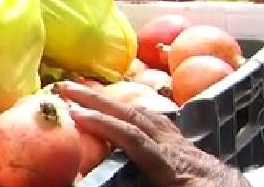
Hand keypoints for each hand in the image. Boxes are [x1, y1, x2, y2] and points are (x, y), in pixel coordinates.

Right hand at [55, 83, 249, 186]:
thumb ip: (150, 182)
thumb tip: (110, 168)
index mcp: (179, 170)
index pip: (134, 139)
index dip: (103, 124)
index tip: (73, 113)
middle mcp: (184, 154)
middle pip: (138, 118)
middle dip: (99, 100)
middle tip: (65, 86)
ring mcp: (192, 152)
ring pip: (152, 117)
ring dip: (117, 102)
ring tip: (88, 93)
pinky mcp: (198, 157)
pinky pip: (165, 127)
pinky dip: (140, 114)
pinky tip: (131, 112)